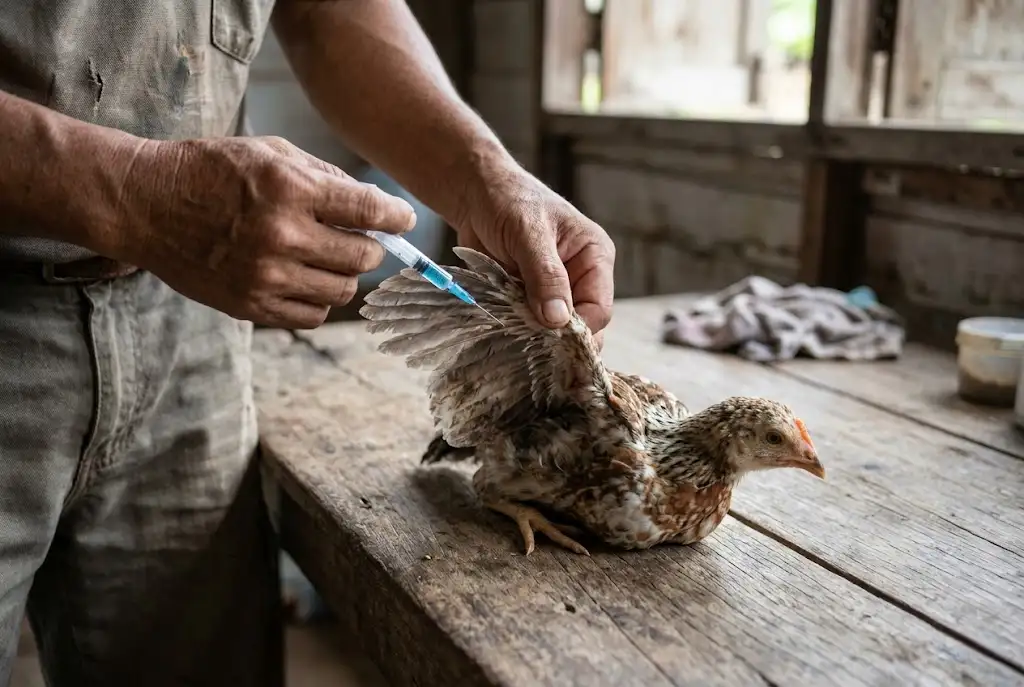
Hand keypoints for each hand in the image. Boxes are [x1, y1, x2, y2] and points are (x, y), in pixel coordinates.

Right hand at [112, 136, 415, 327]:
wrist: (145, 205)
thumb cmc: (211, 171)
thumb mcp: (271, 153)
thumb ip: (326, 177)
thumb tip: (375, 203)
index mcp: (289, 190)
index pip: (368, 211)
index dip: (397, 217)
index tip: (405, 220)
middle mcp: (280, 237)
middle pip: (363, 257)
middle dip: (373, 246)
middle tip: (362, 238)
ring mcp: (264, 277)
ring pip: (342, 290)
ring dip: (347, 274)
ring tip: (330, 257)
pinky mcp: (250, 306)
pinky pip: (312, 315)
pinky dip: (320, 299)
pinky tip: (308, 279)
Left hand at [454, 162, 614, 341]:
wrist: (474, 195)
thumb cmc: (508, 202)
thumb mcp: (528, 234)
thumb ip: (545, 276)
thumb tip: (559, 320)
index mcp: (594, 257)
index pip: (599, 309)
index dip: (578, 330)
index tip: (549, 340)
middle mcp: (581, 278)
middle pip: (582, 326)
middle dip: (558, 339)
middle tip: (531, 348)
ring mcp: (555, 292)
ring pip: (555, 331)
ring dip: (536, 339)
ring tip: (515, 342)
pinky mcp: (530, 299)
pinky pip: (531, 326)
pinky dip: (519, 333)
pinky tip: (505, 337)